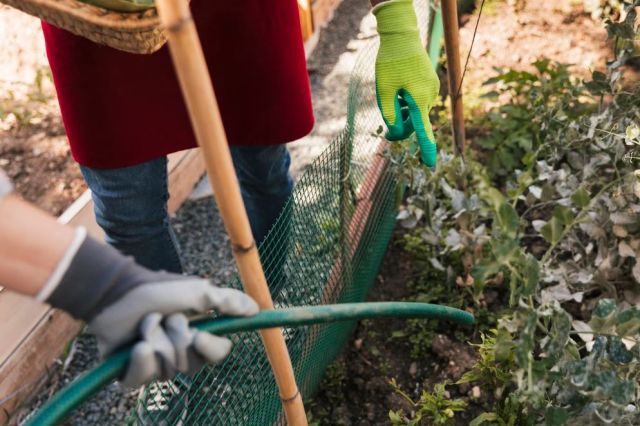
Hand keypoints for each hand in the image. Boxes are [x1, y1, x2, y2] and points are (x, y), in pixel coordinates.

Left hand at [42, 234, 258, 386]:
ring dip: (156, 341)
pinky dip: (138, 360)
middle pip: (191, 365)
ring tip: (145, 324)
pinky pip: (141, 380)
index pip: (218, 353)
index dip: (210, 347)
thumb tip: (256, 309)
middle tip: (166, 318)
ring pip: (166, 371)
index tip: (199, 334)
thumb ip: (228, 301)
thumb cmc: (158, 289)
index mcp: (198, 333)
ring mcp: (155, 363)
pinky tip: (134, 346)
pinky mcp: (130, 373)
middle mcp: (178, 351)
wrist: (118, 291)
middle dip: (177, 338)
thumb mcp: (199, 291)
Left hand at [373, 0, 439, 167]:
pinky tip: (401, 87)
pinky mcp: (432, 84)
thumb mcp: (383, 90)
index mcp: (418, 99)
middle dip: (401, 124)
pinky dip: (408, 101)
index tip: (430, 164)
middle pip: (415, 122)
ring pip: (416, 112)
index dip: (425, 148)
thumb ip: (389, 114)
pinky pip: (419, 101)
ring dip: (403, 111)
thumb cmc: (390, 63)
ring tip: (393, 92)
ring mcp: (433, 89)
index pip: (422, 130)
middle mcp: (430, 96)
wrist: (402, 36)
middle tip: (385, 119)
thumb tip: (395, 133)